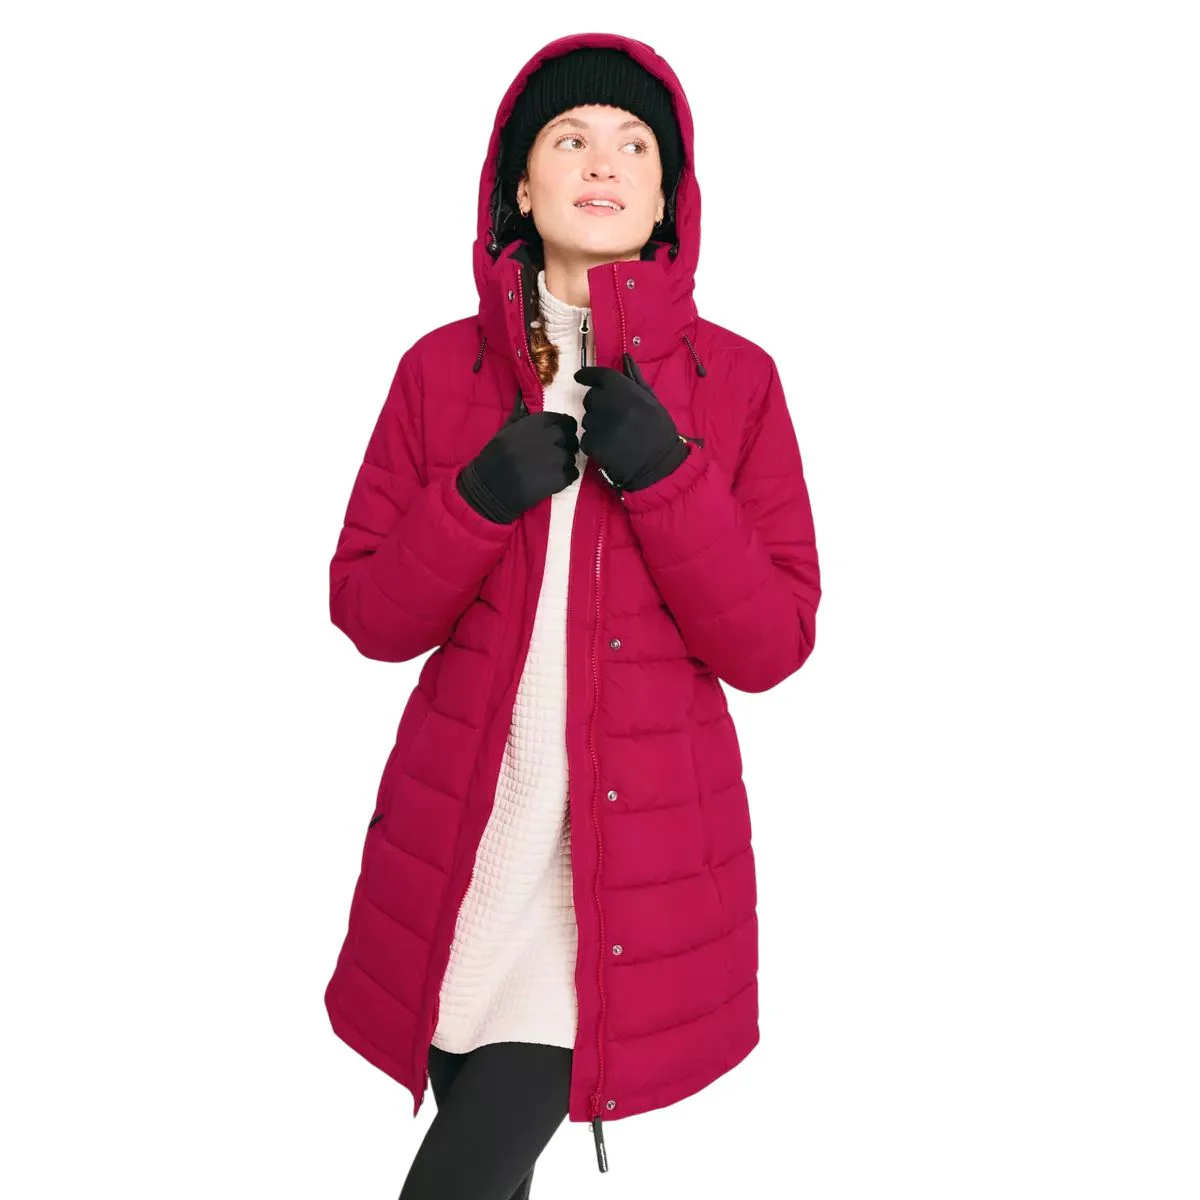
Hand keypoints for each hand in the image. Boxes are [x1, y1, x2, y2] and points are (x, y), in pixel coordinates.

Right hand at [457, 389, 579, 522]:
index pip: (567, 422)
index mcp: (542, 422)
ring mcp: (560, 457)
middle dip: (565, 446)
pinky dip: (566, 477)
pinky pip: (573, 474)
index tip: (557, 438)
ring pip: (572, 457)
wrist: (492, 485)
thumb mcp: (507, 429)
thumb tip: (522, 398)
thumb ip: (523, 417)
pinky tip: (552, 479)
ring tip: (548, 469)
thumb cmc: (496, 456)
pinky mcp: (563, 478)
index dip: (563, 430)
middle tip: (552, 455)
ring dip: (564, 462)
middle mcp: (555, 436)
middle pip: (572, 439)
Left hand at [574, 353, 689, 490]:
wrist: (660, 464)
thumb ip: (635, 379)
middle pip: (590, 399)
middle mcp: (608, 403)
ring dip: (597, 425)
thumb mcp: (651, 400)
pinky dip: (594, 443)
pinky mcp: (593, 444)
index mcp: (624, 390)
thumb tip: (625, 358)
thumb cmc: (659, 430)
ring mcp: (599, 424)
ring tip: (616, 435)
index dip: (587, 375)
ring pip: (587, 420)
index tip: (580, 377)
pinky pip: (586, 439)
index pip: (598, 375)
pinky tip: (610, 447)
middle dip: (597, 405)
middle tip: (613, 417)